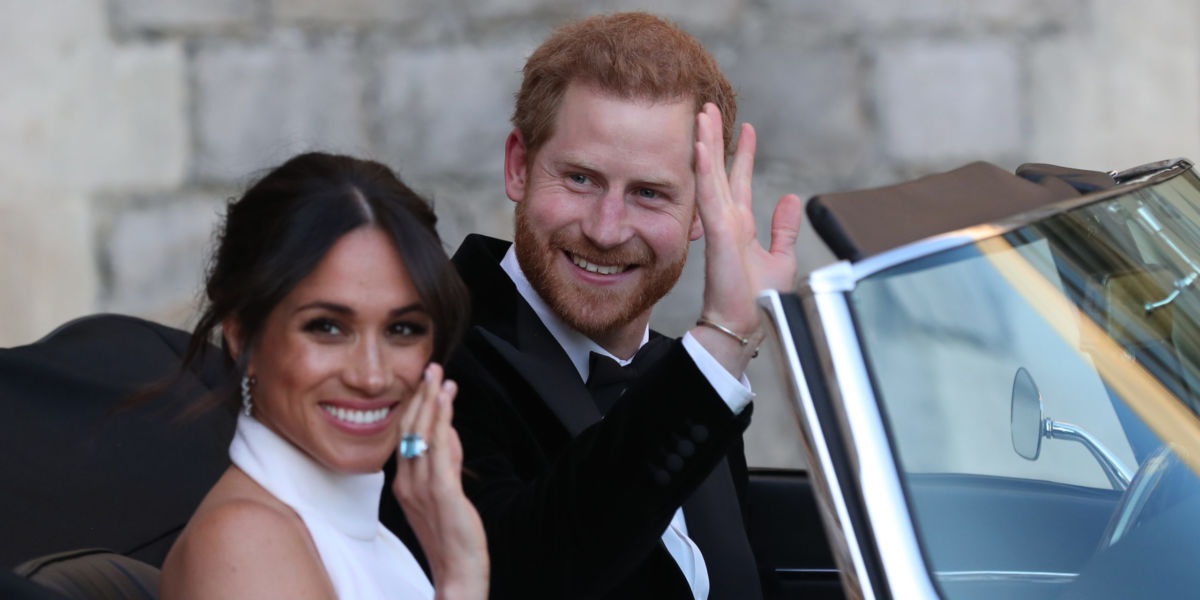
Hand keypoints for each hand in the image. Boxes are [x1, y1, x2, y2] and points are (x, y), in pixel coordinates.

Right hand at [393, 363, 488, 599]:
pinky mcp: (441, 492)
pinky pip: (439, 449)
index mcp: (403, 483)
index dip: (414, 406)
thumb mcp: (444, 492)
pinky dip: (442, 421)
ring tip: (440, 375)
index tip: (425, 382)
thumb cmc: (451, 535)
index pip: (405, 436)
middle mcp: (407, 482)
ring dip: (432, 401)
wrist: (457, 571)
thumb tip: (449, 432)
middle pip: (409, 429)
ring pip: (422, 434)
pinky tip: (447, 402)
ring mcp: (421, 487)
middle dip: (421, 396)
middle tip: (431, 367)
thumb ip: (445, 461)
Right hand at [691, 103, 803, 373]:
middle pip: (719, 170)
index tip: (746, 128)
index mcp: (740, 226)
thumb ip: (784, 228)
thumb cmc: (758, 301)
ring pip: (710, 175)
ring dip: (705, 144)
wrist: (745, 326)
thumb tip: (791, 198)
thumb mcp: (780, 257)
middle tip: (710, 107)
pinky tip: (700, 147)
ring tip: (702, 114)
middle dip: (715, 138)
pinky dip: (704, 170)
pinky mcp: (718, 234)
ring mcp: (720, 225)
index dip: (742, 153)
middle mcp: (727, 221)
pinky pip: (709, 195)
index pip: (739, 181)